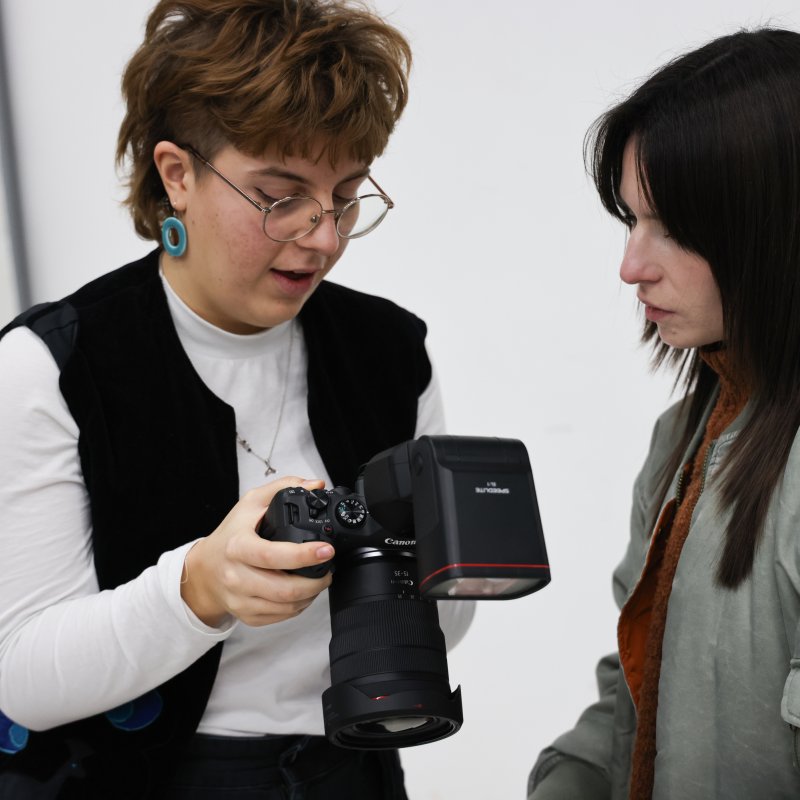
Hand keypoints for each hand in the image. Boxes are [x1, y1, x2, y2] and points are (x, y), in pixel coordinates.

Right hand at [180, 477, 333, 626]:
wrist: (205, 569)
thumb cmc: (230, 535)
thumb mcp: (251, 504)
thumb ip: (283, 487)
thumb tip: (316, 484)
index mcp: (238, 547)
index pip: (273, 555)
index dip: (304, 555)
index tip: (326, 550)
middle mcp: (236, 576)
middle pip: (284, 590)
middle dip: (316, 582)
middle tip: (329, 569)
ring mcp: (240, 600)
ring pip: (286, 607)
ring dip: (311, 595)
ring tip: (319, 580)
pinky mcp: (246, 615)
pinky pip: (280, 617)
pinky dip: (298, 607)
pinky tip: (303, 593)